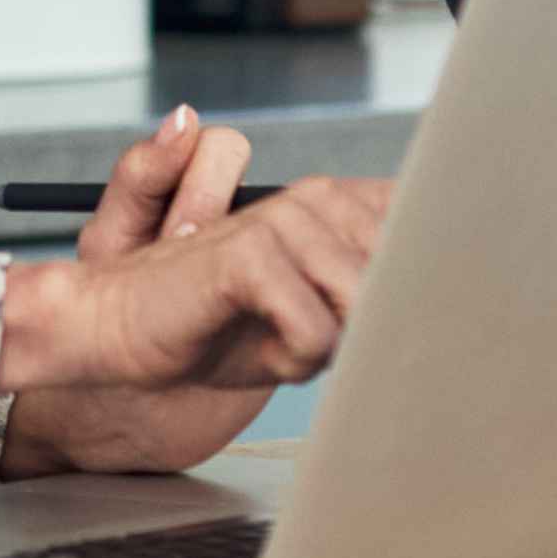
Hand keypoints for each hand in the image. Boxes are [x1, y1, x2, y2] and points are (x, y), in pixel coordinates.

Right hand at [0, 112, 391, 476]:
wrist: (120, 330)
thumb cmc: (215, 329)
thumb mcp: (312, 312)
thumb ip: (368, 292)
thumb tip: (437, 297)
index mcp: (333, 204)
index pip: (421, 225)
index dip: (422, 277)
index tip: (400, 312)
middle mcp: (314, 199)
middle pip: (402, 274)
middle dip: (368, 326)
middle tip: (308, 338)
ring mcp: (281, 219)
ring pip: (362, 305)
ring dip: (326, 347)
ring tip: (278, 342)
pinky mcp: (249, 253)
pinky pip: (316, 329)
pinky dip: (295, 359)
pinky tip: (259, 349)